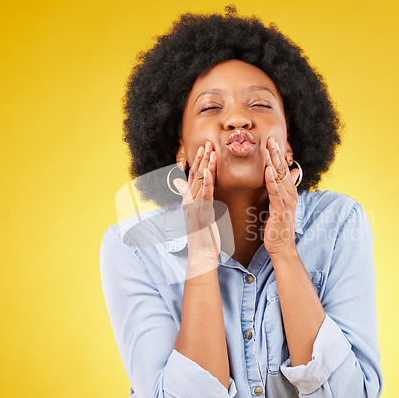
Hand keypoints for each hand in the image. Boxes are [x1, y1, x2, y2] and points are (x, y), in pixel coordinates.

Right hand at [173, 141, 220, 265]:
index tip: (204, 148)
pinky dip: (206, 183)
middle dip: (202, 159)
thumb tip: (189, 188)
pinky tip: (208, 172)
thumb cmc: (204, 236)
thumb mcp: (201, 215)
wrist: (203, 254)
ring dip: (204, 165)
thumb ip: (199, 199)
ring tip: (209, 151)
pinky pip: (204, 196)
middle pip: (196, 176)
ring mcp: (194, 208)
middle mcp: (190, 202)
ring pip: (199, 183)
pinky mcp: (201, 215)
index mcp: (191, 201)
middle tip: (207, 143)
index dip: (199, 162)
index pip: (195, 177)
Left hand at [263, 137, 299, 256]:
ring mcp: (286, 202)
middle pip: (283, 170)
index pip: (283, 169)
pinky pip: (275, 192)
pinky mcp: (280, 210)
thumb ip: (282, 188)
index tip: (271, 141)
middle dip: (276, 154)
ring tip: (269, 148)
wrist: (281, 246)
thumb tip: (290, 173)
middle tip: (270, 139)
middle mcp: (290, 194)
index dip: (278, 155)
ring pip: (280, 178)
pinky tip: (268, 170)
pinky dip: (271, 180)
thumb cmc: (277, 226)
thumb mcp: (280, 204)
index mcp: (289, 192)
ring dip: (274, 162)